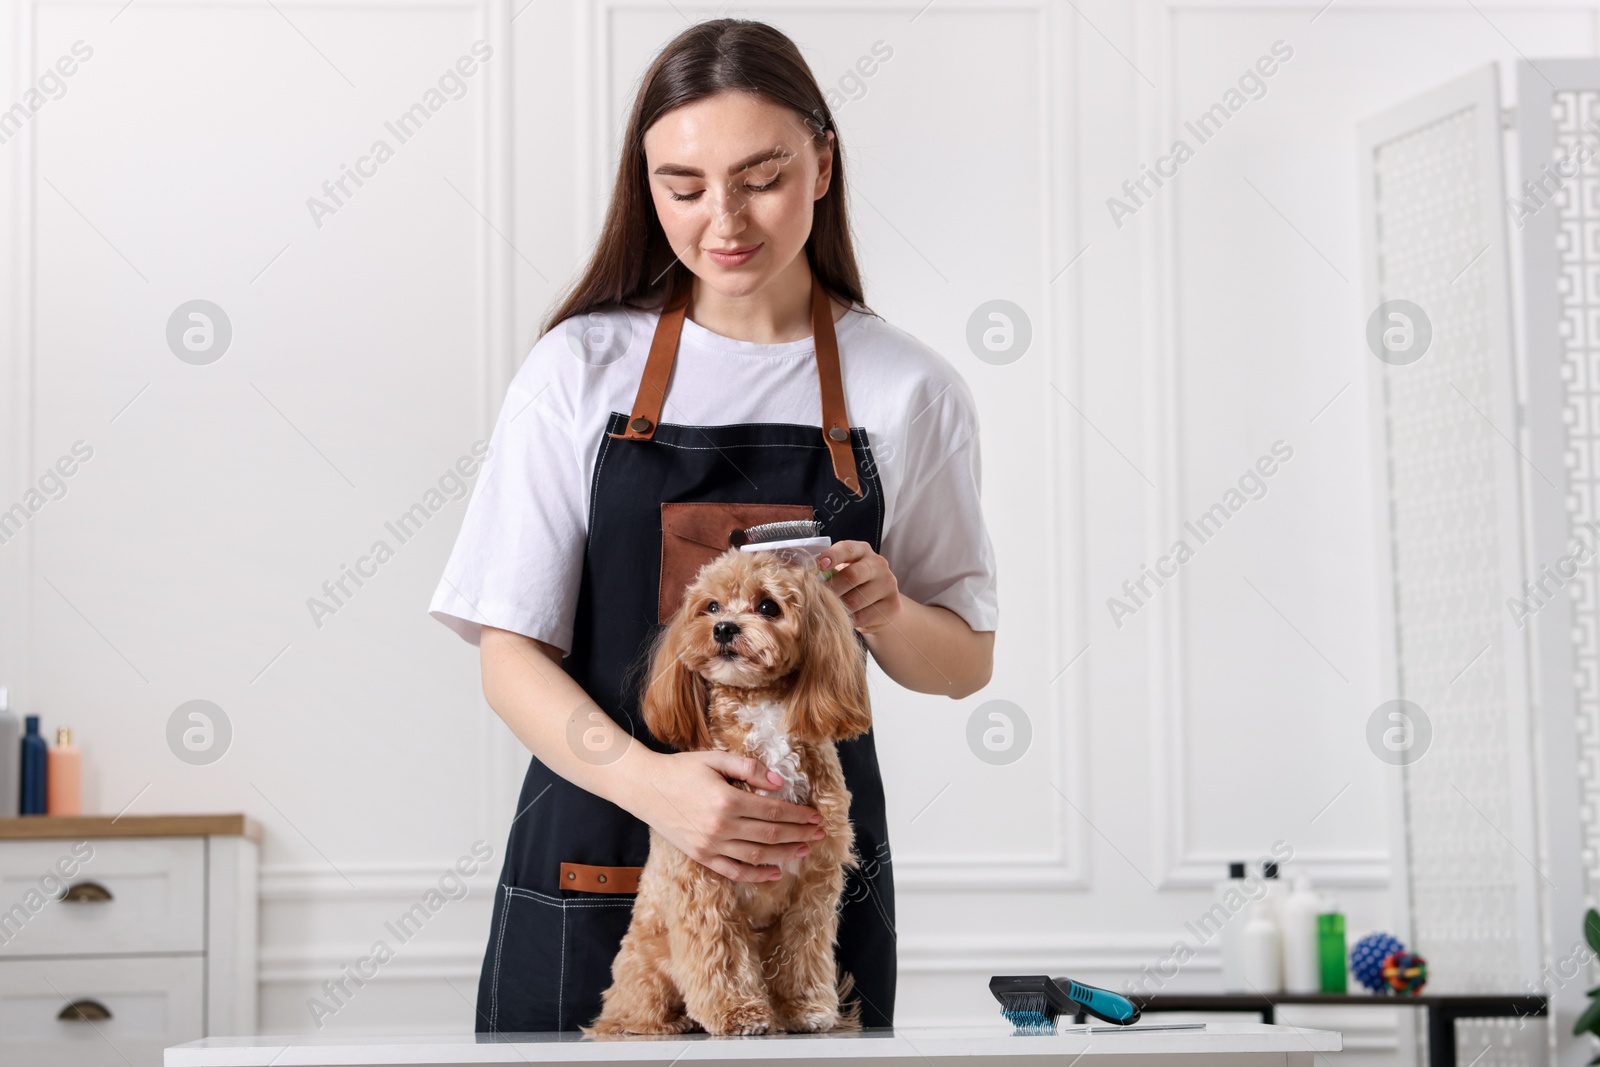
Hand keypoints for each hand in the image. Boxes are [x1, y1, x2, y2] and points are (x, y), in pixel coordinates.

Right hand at [633, 750, 824, 881]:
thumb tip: (779, 782)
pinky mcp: (701, 856)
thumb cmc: (681, 769)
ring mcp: (710, 845)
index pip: (774, 811)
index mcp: (727, 799)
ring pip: (758, 855)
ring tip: (805, 849)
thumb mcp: (715, 759)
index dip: (798, 815)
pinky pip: (734, 871)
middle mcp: (721, 826)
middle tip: (819, 833)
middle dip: (799, 834)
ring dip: (786, 854)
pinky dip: (757, 875)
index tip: (815, 816)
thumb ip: (749, 768)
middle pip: (771, 834)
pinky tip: (776, 872)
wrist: (644, 788)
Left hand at [818, 540, 903, 634]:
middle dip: (832, 588)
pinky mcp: (892, 605)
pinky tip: (845, 619)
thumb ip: (823, 569)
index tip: (817, 566)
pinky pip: (865, 616)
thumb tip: (794, 571)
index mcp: (862, 550)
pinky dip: (851, 620)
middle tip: (817, 597)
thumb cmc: (851, 585)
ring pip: (857, 599)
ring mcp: (888, 584)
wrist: (878, 605)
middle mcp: (878, 564)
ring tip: (829, 610)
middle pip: (853, 575)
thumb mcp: (840, 572)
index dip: (832, 556)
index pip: (847, 548)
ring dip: (840, 607)